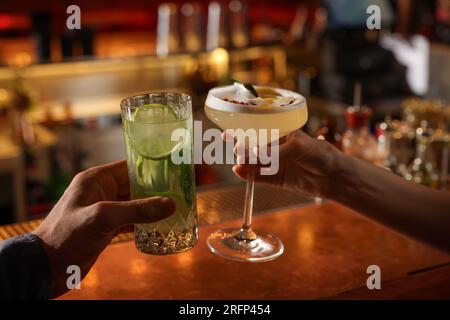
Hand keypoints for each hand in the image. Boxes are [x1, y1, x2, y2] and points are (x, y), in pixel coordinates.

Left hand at [33, 160, 174, 296]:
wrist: (45, 267)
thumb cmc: (66, 235)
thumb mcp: (103, 218)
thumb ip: (137, 210)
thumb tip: (170, 204)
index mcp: (96, 180)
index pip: (129, 167)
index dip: (151, 167)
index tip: (173, 170)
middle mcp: (101, 192)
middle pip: (135, 186)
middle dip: (156, 189)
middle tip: (180, 191)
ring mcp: (104, 211)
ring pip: (135, 205)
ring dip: (152, 208)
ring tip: (176, 208)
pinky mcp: (106, 229)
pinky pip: (131, 221)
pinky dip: (144, 224)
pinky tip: (160, 227)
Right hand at [231, 131, 343, 197]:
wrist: (334, 176)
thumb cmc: (320, 154)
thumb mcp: (298, 147)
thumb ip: (276, 151)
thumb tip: (255, 152)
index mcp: (282, 135)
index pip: (260, 132)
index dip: (245, 133)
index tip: (230, 133)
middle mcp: (277, 149)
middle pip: (254, 149)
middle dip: (242, 148)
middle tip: (234, 148)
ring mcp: (276, 165)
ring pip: (255, 163)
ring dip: (245, 163)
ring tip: (237, 163)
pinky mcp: (277, 180)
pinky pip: (260, 177)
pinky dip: (250, 176)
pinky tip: (240, 172)